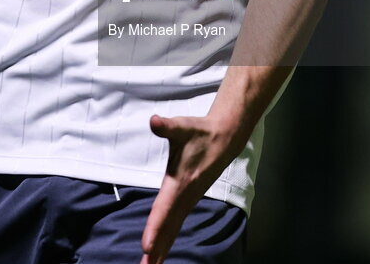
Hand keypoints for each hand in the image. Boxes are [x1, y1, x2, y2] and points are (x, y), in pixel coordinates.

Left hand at [140, 113, 240, 263]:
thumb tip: (154, 120)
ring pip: (172, 230)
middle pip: (168, 228)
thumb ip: (167, 126)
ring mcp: (187, 201)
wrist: (223, 138)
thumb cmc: (199, 132)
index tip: (146, 247)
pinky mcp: (188, 202)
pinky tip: (159, 251)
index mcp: (179, 182)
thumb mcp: (182, 126)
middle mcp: (184, 196)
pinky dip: (166, 240)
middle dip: (157, 250)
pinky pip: (175, 226)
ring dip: (161, 249)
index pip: (164, 209)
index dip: (155, 227)